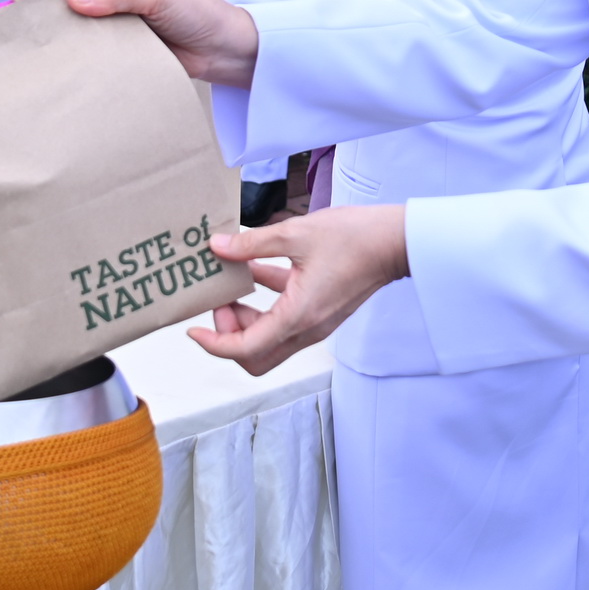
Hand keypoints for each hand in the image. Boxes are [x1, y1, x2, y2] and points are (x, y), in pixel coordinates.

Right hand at [62, 0, 256, 86]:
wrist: (224, 50)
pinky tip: (80, 67)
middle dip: (74, 23)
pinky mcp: (130, 47)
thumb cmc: (197, 13)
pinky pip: (106, 51)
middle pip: (87, 8)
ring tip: (59, 57)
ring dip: (84, 43)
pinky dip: (97, 58)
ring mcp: (127, 22)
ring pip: (94, 32)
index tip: (46, 16)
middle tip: (48, 41)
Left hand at [189, 205, 410, 375]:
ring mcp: (315, 323)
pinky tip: (255, 269)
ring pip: (269, 339)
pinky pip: (285, 318)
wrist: (395, 242)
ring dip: (246, 318)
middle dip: (229, 335)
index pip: (246, 350)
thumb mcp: (295, 233)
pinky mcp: (321, 311)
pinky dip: (266, 302)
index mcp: (297, 317)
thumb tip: (217, 247)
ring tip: (232, 283)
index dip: (214, 344)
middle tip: (220, 302)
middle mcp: (306, 329)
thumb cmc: (353, 238)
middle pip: (256, 356)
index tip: (193, 330)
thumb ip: (252, 244)